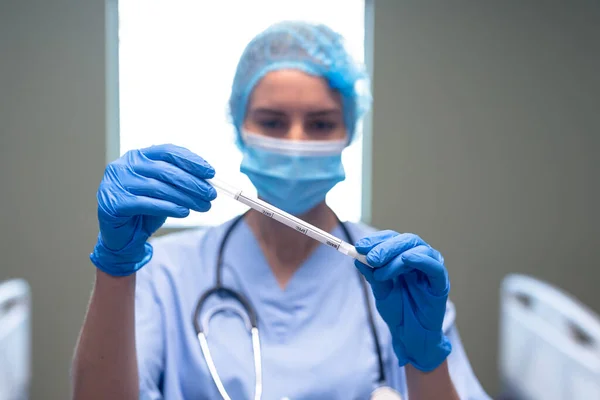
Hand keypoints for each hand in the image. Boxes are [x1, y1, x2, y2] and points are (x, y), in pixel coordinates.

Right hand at [90, 144, 216, 275]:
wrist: (121, 236)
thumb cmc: (144, 209)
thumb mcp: (163, 190)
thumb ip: (178, 181)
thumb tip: (207, 181)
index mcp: (137, 156)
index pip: (167, 151)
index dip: (191, 160)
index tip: (210, 173)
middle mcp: (125, 165)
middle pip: (166, 170)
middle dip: (193, 182)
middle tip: (211, 194)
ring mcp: (117, 183)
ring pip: (159, 187)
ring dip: (186, 197)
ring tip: (204, 206)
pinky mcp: (115, 202)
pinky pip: (148, 203)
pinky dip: (170, 207)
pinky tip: (184, 212)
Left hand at [354, 230, 451, 371]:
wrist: (409, 335)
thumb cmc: (398, 310)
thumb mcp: (380, 290)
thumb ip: (371, 274)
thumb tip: (357, 258)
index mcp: (403, 257)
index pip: (391, 238)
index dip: (376, 240)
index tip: (360, 246)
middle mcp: (419, 258)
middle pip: (405, 240)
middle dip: (385, 247)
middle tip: (370, 258)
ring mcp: (431, 269)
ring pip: (418, 249)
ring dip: (396, 256)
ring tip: (381, 272)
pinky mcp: (441, 283)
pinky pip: (434, 267)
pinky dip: (421, 259)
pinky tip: (406, 259)